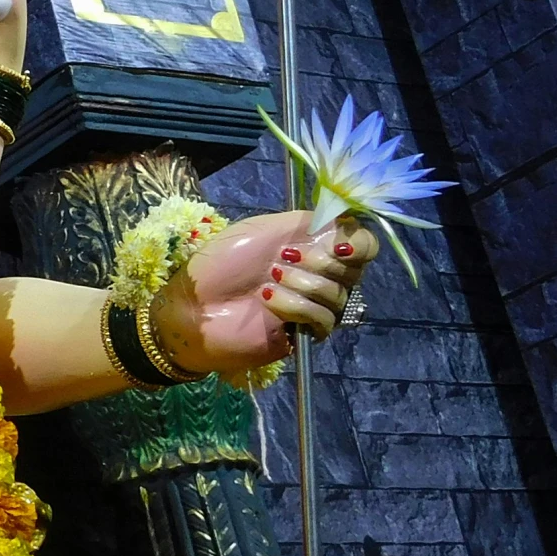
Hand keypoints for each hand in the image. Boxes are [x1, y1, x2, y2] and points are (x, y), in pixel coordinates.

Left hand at [152, 211, 377, 373]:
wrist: (193, 305)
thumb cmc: (220, 263)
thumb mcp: (261, 229)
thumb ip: (306, 222)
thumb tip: (345, 224)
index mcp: (313, 246)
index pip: (364, 245)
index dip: (358, 244)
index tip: (337, 246)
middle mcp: (321, 275)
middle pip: (355, 269)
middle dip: (319, 262)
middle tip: (282, 259)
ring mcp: (316, 306)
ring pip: (339, 294)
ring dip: (301, 284)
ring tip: (267, 281)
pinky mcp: (306, 333)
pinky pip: (323, 319)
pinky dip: (294, 306)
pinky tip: (267, 300)